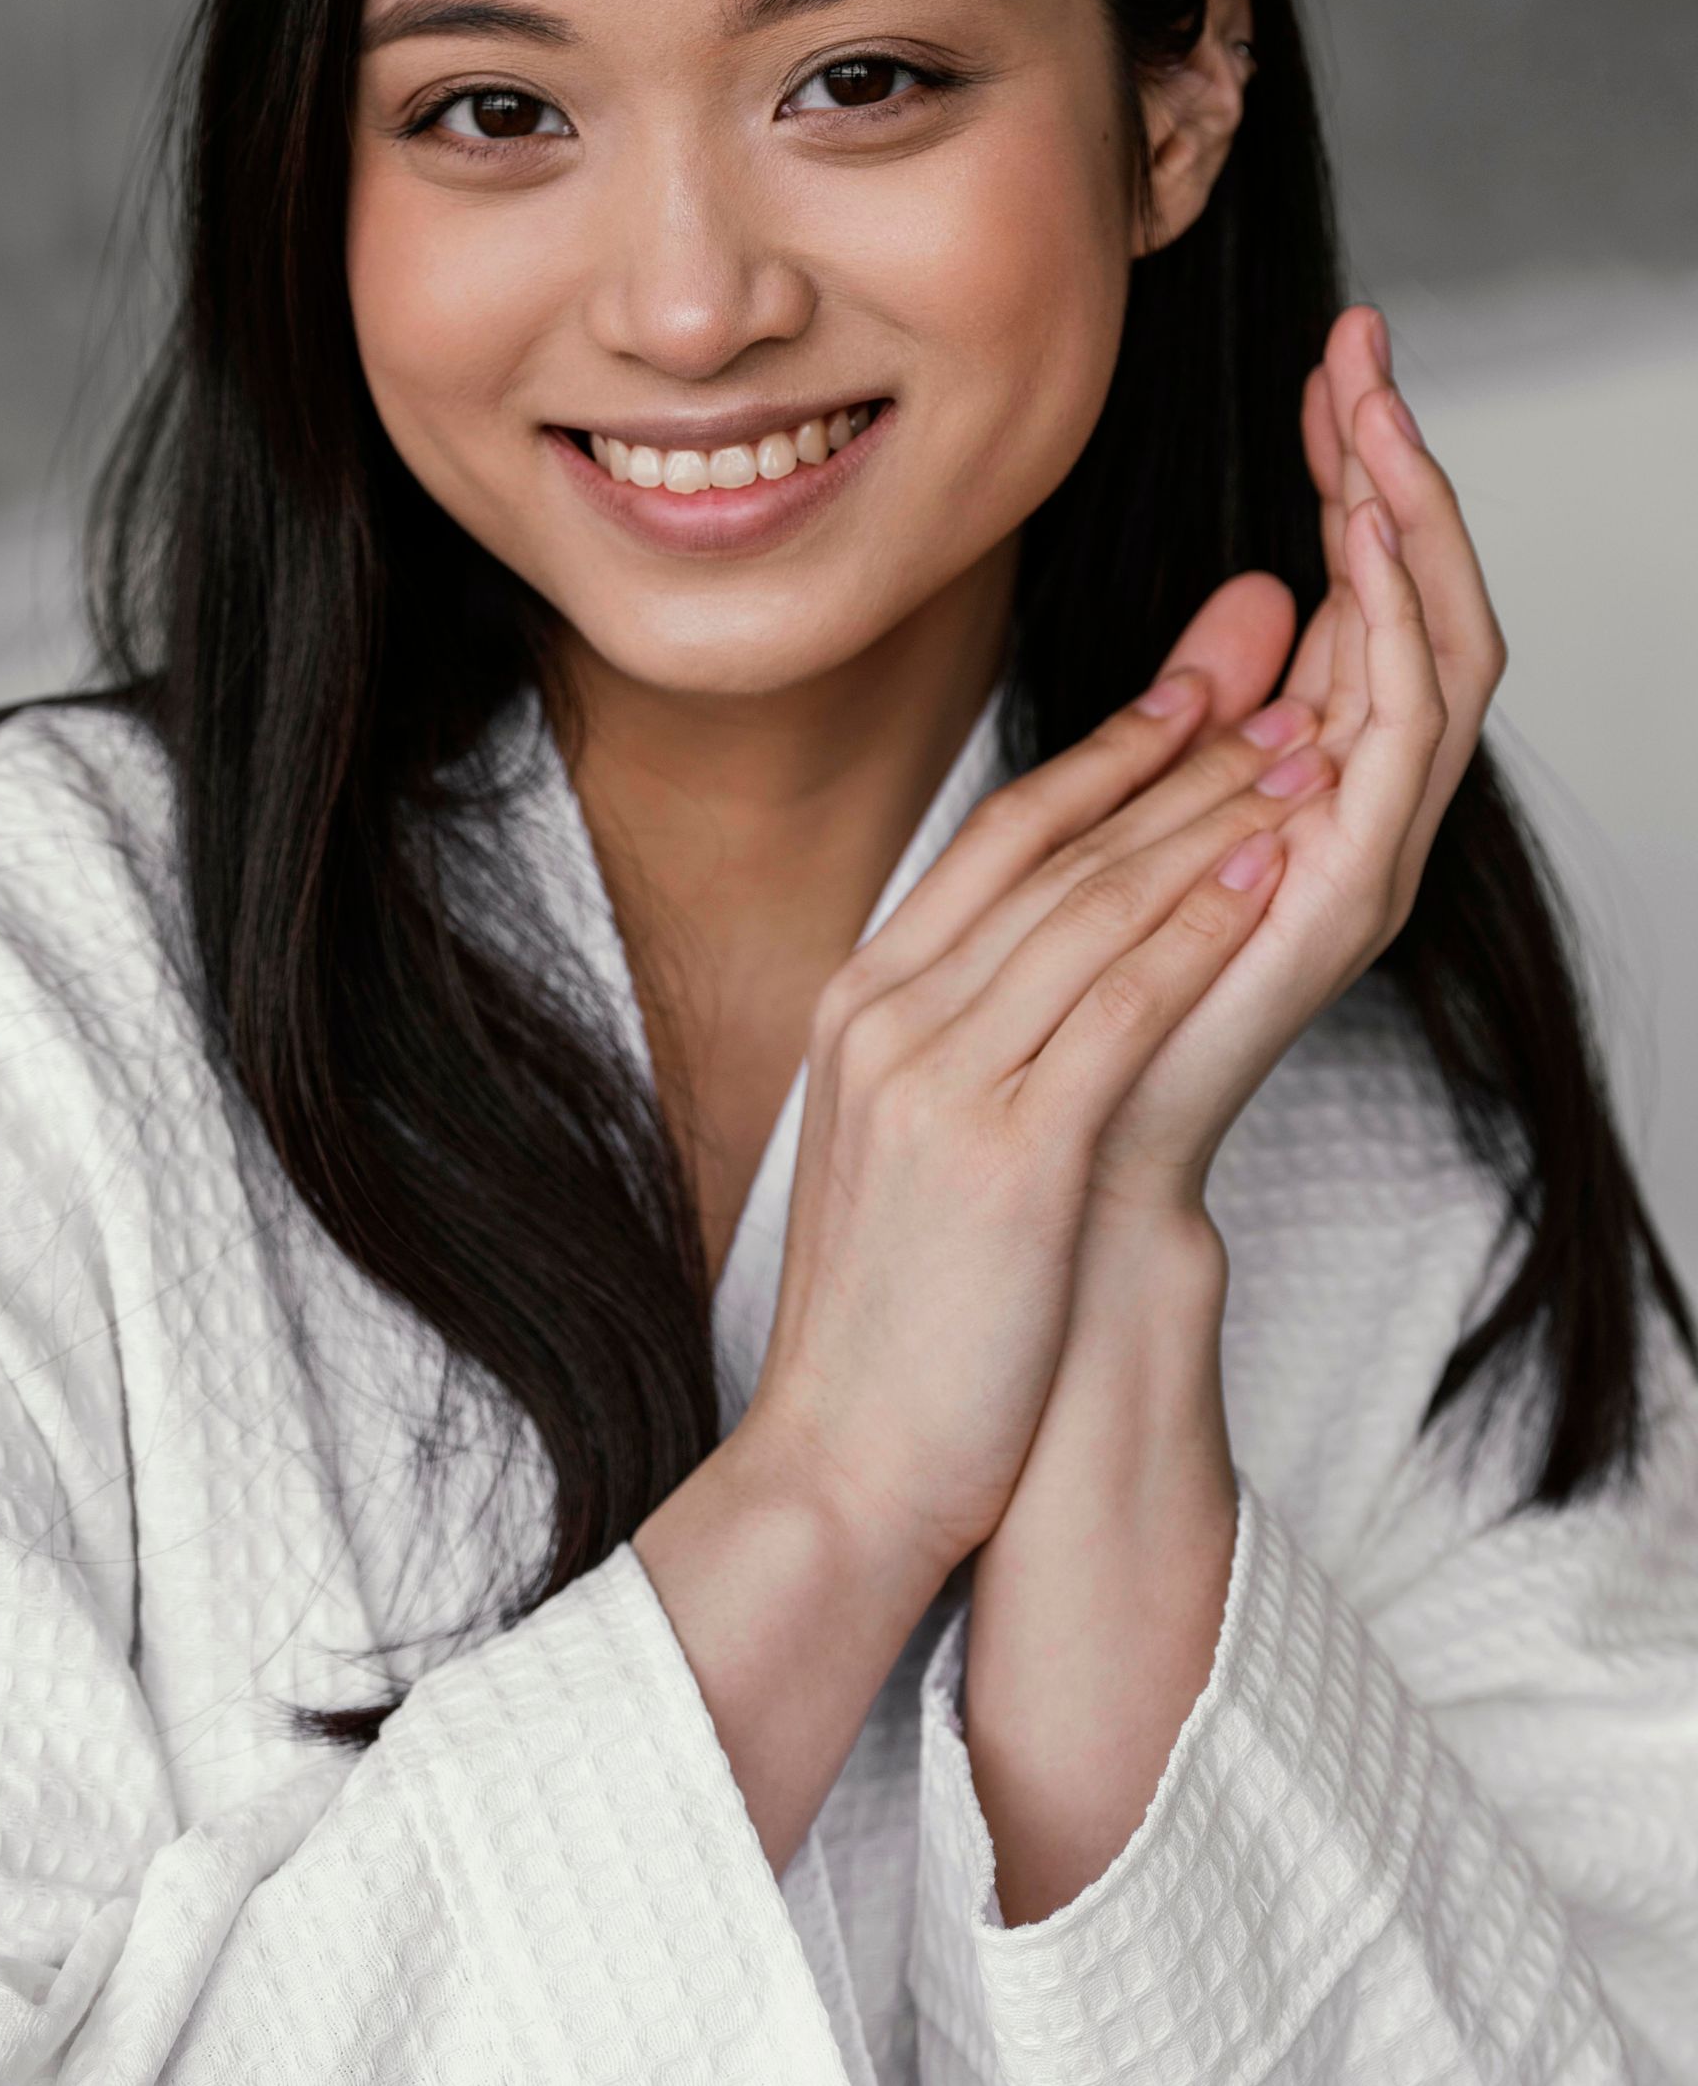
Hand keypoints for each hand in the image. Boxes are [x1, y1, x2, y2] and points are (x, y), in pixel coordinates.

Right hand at [735, 679, 1332, 1589]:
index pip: (997, 839)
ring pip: (1092, 908)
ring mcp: (938, 1076)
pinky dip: (1196, 930)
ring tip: (1301, 752)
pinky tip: (1263, 872)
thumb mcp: (901, 1145)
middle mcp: (888, 1015)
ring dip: (1208, 816)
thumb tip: (1042, 973)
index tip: (1192, 688)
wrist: (843, 1464)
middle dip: (1179, 750)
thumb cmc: (893, 1321)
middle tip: (1274, 678)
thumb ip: (961, 1040)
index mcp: (860, 1003)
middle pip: (1055, 849)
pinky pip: (1116, 1009)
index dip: (1105, 752)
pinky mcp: (1005, 1149)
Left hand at [1075, 301, 1506, 1222]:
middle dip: (1400, 472)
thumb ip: (1198, 710)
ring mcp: (1365, 856)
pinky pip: (1404, 743)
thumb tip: (1251, 598)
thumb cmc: (1075, 1012)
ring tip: (1373, 413)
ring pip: (1437, 655)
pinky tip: (1357, 539)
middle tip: (1365, 351)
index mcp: (1314, 786)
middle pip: (1421, 608)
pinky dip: (1393, 636)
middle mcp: (1360, 814)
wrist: (1050, 1168)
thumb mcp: (1127, 811)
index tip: (1331, 365)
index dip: (1359, 480)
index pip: (1368, 601)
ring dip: (1409, 525)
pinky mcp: (1345, 898)